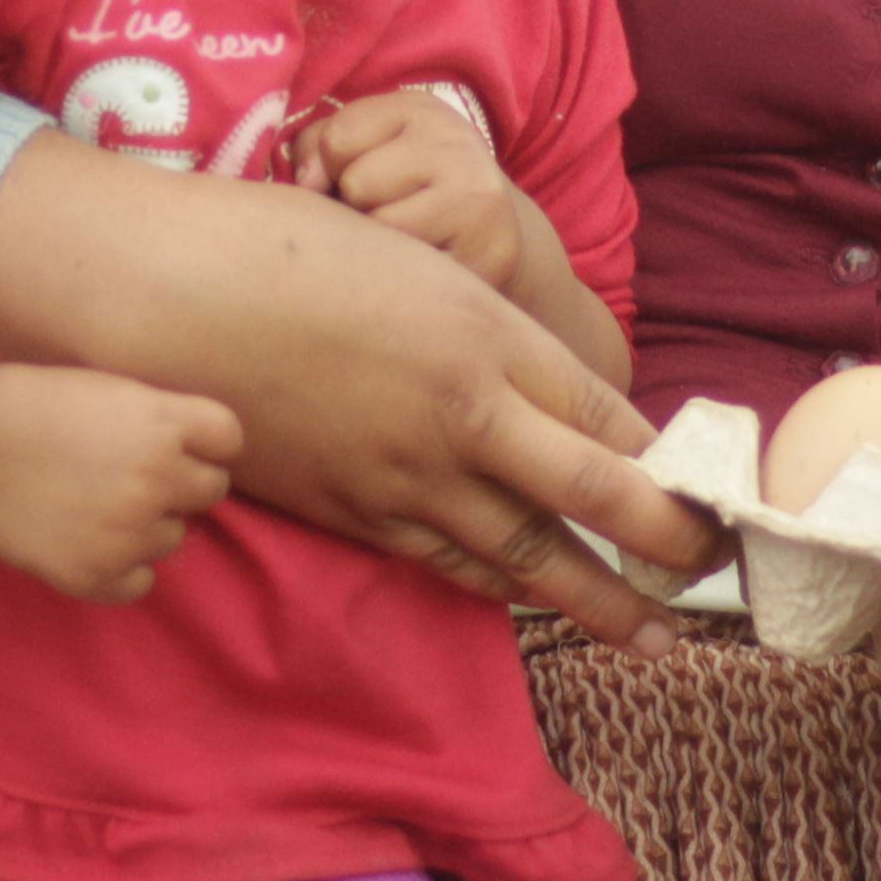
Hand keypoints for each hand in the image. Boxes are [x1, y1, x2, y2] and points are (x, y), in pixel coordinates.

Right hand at [0, 132, 720, 648]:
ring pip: (522, 553)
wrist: (162, 294)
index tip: (715, 492)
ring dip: (595, 599)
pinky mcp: (348, 512)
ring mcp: (403, 475)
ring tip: (652, 634)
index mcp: (486, 336)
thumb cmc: (280, 245)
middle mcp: (461, 415)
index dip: (670, 464)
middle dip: (666, 545)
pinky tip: (522, 602)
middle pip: (594, 497)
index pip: (608, 418)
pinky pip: (442, 562)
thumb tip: (521, 374)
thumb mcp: (410, 260)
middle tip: (719, 577)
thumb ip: (475, 326)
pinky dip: (493, 585)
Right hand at [0, 359, 239, 602]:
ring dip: (147, 524)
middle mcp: (156, 480)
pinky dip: (121, 567)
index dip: (202, 440)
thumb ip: (167, 422)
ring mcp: (127, 532)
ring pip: (175, 538)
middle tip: (129, 472)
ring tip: (95, 501)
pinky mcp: (96, 573)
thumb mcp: (114, 391)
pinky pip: (141, 581)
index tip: (175, 440)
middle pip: (211, 490)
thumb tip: (207, 464)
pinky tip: (88, 538)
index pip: (229, 440)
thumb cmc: (36, 405)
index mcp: (164, 424)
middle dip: (179, 482)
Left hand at [289, 88, 520, 289]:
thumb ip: (319, 146)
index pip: (337, 139)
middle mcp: (457, 144)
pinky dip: (407, 276)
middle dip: (358, 206)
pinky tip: (425, 264)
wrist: (493, 235)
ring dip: (380, 244)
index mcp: (421, 110)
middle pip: (357, 185)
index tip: (359, 177)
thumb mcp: (369, 145)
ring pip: (382, 229)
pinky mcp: (488, 254)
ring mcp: (477, 198)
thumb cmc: (410, 187)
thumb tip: (305, 184)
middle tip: (389, 210)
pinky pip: (413, 272)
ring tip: (405, 237)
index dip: (332, 168)